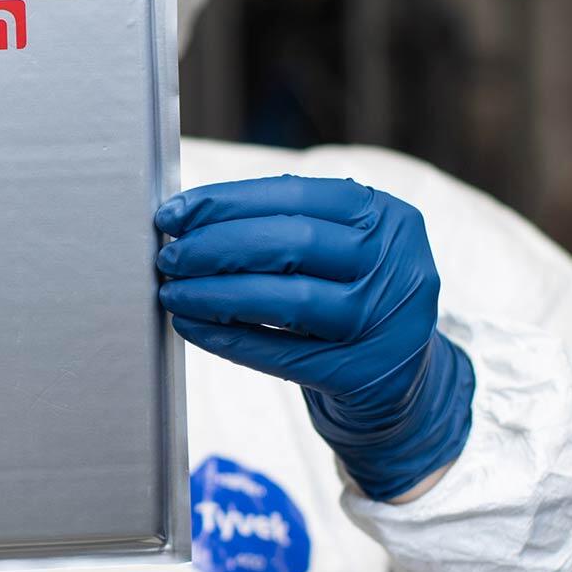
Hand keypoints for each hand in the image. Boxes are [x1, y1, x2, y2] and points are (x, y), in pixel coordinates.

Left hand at [155, 174, 473, 500]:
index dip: (226, 201)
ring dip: (216, 294)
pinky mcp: (363, 374)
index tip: (173, 214)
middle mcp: (394, 265)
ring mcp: (383, 322)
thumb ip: (285, 223)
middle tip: (170, 256)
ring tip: (173, 292)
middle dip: (216, 246)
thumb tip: (191, 217)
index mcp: (386, 216)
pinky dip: (229, 339)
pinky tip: (193, 326)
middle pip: (292, 242)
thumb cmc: (354, 297)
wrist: (401, 378)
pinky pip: (282, 355)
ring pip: (287, 301)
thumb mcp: (344, 248)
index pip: (296, 194)